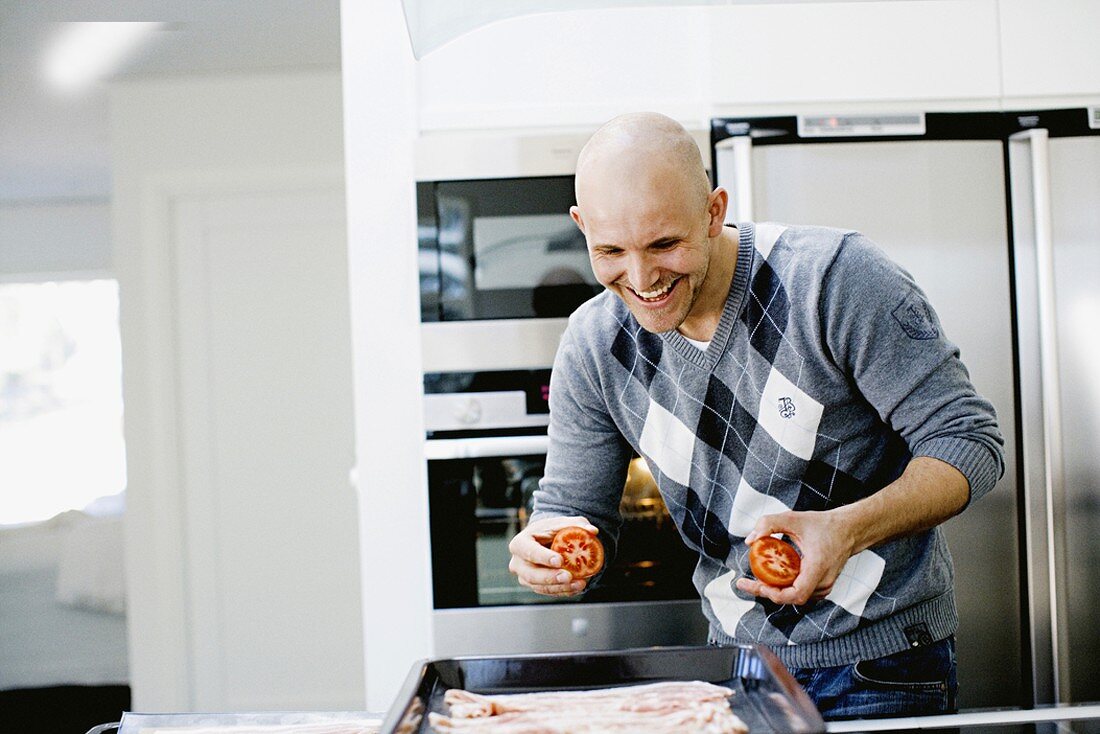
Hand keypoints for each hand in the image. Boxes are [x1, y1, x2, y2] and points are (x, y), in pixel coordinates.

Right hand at [508, 516, 598, 596]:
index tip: (559, 560)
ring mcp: (525, 578)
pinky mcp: (535, 587)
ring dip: (561, 587)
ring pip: (541, 587)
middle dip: (551, 577)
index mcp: (520, 543)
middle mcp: (518, 563)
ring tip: (580, 583)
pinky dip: (564, 591)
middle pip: (532, 575)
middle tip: (568, 576)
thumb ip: (576, 524)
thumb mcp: (561, 523)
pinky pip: (549, 592)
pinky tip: (577, 587)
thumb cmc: (550, 531)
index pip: (528, 551)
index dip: (543, 557)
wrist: (544, 542)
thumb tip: (593, 531)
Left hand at [735, 509, 854, 605]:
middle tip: (745, 583)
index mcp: (818, 568)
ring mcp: (824, 586)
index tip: (756, 584)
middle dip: (766, 592)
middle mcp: (823, 582)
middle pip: (791, 598)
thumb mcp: (793, 518)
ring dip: (774, 590)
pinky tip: (771, 578)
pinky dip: (784, 587)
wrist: (849, 530)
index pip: (796, 594)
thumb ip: (768, 524)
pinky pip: (800, 592)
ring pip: (795, 596)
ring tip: (754, 580)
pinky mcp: (822, 586)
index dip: (774, 594)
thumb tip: (749, 541)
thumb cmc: (823, 524)